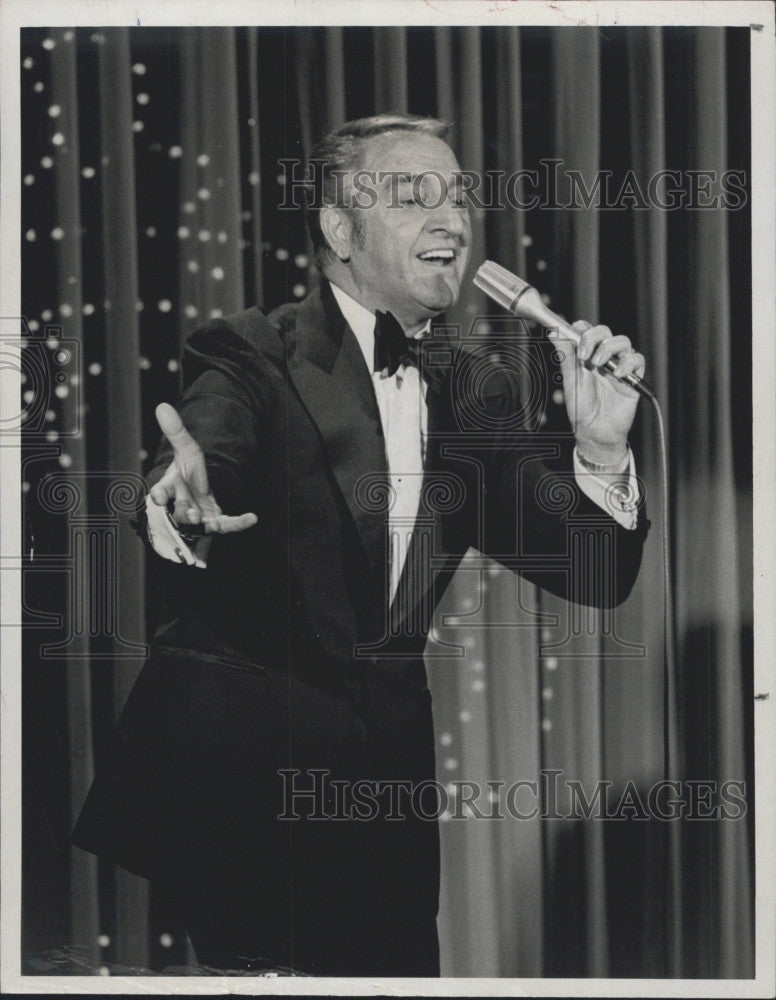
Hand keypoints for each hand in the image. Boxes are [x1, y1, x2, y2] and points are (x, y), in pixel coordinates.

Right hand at [149, 403, 257, 534]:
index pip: (162, 491)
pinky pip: (228, 525)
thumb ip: (176, 432)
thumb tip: (162, 406)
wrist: (202, 490)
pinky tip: (252, 518)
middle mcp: (183, 504)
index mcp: (172, 487)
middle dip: (185, 513)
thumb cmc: (189, 472)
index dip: (159, 495)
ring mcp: (200, 516)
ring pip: (200, 523)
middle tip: (192, 515)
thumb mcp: (186, 449)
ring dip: (204, 523)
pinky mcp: (217, 522)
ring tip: (210, 522)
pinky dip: (239, 523)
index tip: (158, 497)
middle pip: (181, 511)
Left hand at [550, 321, 644, 464]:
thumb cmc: (581, 407)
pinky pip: (637, 360)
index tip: (575, 333)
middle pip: (605, 332)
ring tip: (599, 365)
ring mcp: (619, 366)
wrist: (595, 431)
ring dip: (610, 348)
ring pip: (623, 341)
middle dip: (594, 337)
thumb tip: (553, 334)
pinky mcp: (633, 377)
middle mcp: (603, 358)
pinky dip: (628, 363)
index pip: (587, 331)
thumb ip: (565, 356)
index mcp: (586, 356)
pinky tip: (617, 375)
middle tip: (585, 354)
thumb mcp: (570, 380)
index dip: (582, 328)